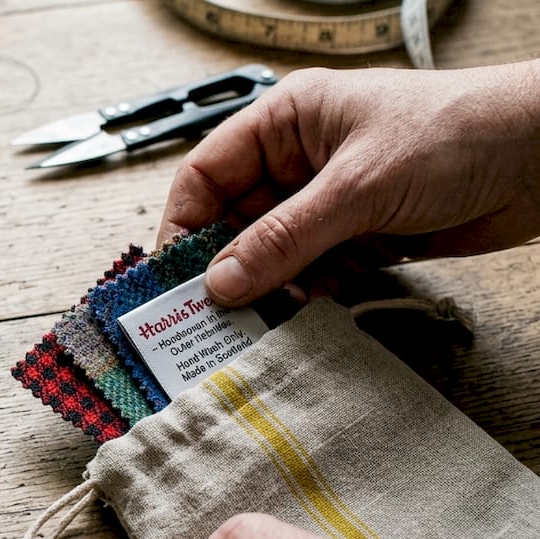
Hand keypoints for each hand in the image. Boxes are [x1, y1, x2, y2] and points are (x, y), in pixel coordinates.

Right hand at [157, 60, 539, 305]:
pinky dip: (300, 298)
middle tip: (204, 317)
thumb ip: (285, 238)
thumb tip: (222, 282)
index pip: (207, 175)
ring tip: (249, 326)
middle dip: (221, 268)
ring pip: (270, 254)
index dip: (183, 226)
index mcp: (286, 122)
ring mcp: (329, 201)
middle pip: (234, 222)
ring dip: (262, 289)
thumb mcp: (358, 186)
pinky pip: (310, 273)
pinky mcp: (359, 237)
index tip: (170, 277)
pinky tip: (294, 319)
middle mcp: (300, 161)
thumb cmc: (459, 131)